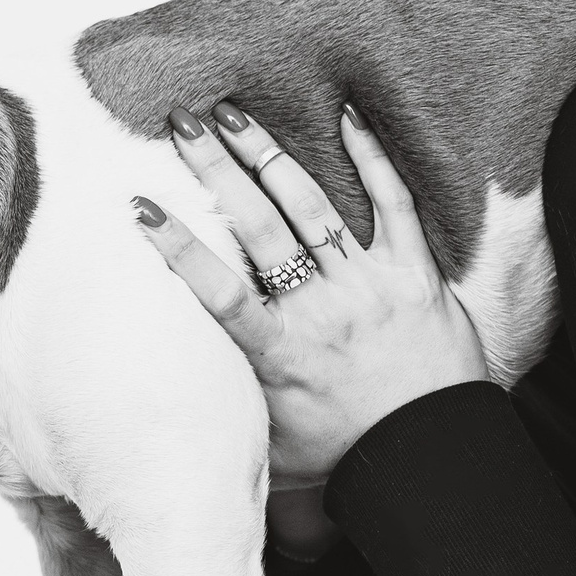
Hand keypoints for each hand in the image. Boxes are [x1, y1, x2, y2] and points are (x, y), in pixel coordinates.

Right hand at [132, 100, 487, 495]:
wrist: (434, 460)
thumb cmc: (345, 457)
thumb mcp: (271, 445)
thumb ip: (230, 407)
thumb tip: (172, 400)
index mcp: (281, 354)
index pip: (219, 292)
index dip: (179, 247)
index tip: (141, 207)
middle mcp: (322, 312)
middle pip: (259, 228)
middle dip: (215, 171)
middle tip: (182, 125)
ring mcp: (370, 287)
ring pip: (313, 208)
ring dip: (268, 156)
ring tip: (233, 114)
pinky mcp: (415, 275)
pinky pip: (394, 205)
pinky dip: (371, 159)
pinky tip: (346, 116)